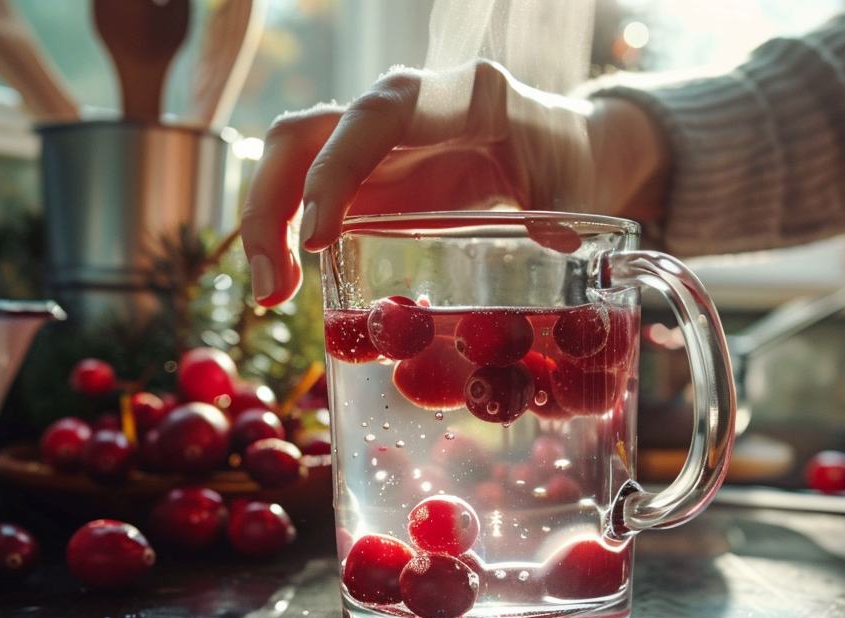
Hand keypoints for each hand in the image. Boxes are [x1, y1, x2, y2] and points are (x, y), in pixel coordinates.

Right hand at [240, 60, 666, 306]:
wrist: (565, 144)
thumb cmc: (569, 160)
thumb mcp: (577, 187)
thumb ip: (567, 212)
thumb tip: (556, 242)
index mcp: (461, 96)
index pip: (378, 114)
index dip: (338, 169)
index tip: (319, 239)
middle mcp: (404, 103)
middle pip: (309, 131)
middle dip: (273, 205)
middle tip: (274, 288)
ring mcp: (378, 136)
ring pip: (294, 156)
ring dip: (266, 221)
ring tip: (272, 295)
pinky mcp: (368, 169)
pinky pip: (309, 187)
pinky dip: (288, 231)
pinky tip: (289, 284)